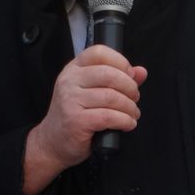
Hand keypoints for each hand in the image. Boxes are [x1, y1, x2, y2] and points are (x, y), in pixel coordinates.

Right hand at [24, 47, 147, 194]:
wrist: (54, 141)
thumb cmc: (77, 114)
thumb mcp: (94, 92)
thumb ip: (119, 79)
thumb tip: (141, 72)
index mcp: (74, 69)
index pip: (99, 52)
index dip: (121, 62)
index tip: (130, 76)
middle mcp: (69, 81)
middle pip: (110, 74)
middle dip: (130, 88)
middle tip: (134, 99)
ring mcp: (70, 100)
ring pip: (112, 97)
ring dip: (130, 108)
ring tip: (132, 114)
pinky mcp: (75, 120)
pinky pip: (109, 117)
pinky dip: (125, 121)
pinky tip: (128, 124)